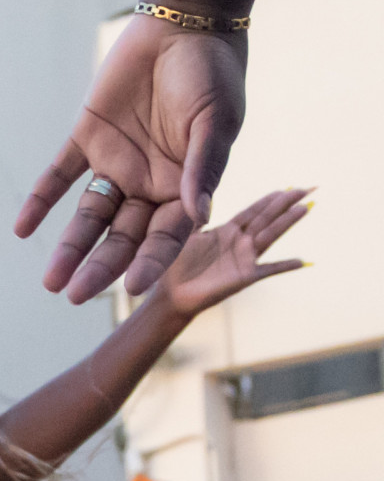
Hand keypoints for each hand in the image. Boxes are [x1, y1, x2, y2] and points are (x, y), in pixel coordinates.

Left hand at [15, 15, 249, 302]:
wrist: (181, 27)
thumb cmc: (211, 75)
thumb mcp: (214, 122)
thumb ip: (202, 167)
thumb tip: (198, 216)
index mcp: (183, 189)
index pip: (165, 237)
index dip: (150, 262)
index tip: (131, 287)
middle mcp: (148, 185)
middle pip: (121, 236)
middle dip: (99, 267)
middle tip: (74, 295)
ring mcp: (116, 164)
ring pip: (89, 215)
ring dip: (70, 247)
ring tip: (50, 280)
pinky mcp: (87, 139)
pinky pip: (59, 176)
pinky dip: (40, 200)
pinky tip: (21, 228)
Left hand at [158, 188, 310, 315]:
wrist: (172, 293)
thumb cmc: (178, 265)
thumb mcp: (186, 235)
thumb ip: (195, 216)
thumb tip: (197, 196)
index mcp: (227, 230)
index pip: (253, 211)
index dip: (270, 199)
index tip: (288, 187)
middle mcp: (240, 242)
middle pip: (266, 218)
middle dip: (285, 203)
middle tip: (307, 188)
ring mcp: (244, 259)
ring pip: (270, 236)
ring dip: (287, 222)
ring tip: (305, 207)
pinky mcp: (244, 277)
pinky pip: (268, 270)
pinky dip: (284, 266)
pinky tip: (303, 262)